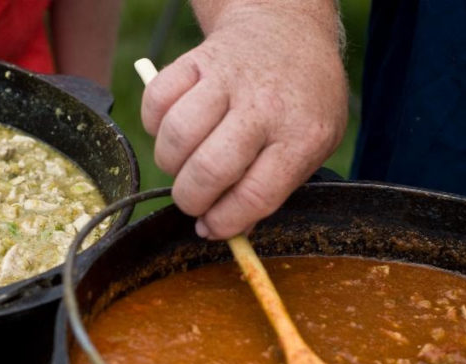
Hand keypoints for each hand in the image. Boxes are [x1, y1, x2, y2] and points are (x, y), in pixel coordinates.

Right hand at [141, 3, 347, 238]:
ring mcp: (229, 79)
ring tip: (182, 164)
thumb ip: (274, 189)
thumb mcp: (311, 146)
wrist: (287, 29)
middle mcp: (265, 105)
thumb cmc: (300, 99)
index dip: (225, 222)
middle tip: (193, 201)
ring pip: (177, 135)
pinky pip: (156, 101)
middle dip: (191, 199)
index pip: (256, 194)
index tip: (210, 229)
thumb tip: (226, 231)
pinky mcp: (197, 61)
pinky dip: (154, 125)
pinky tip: (172, 129)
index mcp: (302, 134)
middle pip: (210, 169)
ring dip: (169, 164)